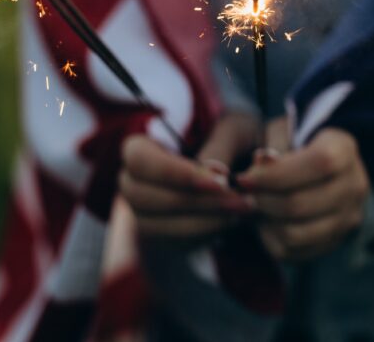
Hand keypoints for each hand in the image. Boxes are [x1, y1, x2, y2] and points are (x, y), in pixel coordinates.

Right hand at [120, 112, 257, 238]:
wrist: (238, 166)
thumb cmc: (230, 139)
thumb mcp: (233, 130)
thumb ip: (222, 146)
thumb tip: (214, 171)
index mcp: (141, 147)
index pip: (138, 160)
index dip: (173, 173)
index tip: (216, 181)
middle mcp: (132, 182)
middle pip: (142, 198)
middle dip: (194, 202)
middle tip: (239, 200)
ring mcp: (142, 212)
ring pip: (156, 226)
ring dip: (202, 221)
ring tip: (241, 210)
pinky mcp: (161, 236)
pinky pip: (173, 243)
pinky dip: (205, 234)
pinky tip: (233, 220)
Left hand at [236, 126, 368, 261]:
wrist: (310, 166)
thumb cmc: (290, 143)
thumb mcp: (279, 132)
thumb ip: (269, 149)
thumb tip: (257, 168)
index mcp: (344, 149)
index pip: (320, 163)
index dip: (278, 174)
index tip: (244, 177)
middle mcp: (354, 185)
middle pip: (302, 203)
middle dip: (262, 200)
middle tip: (243, 193)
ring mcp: (348, 217)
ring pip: (296, 234)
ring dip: (265, 221)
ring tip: (255, 204)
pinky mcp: (334, 242)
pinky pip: (293, 252)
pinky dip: (271, 238)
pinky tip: (267, 218)